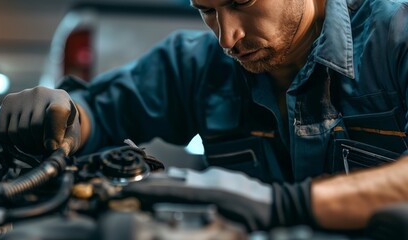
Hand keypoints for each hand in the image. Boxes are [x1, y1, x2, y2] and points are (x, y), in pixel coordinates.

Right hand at [0, 86, 80, 154]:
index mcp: (61, 99)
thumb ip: (65, 143)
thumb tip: (50, 147)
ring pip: (17, 131)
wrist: (53, 110)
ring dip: (25, 146)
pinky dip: (11, 143)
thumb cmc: (64, 126)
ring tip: (34, 146)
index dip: (53, 133)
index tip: (52, 147)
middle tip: (43, 149)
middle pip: (34, 126)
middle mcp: (40, 93)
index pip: (57, 111)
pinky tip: (22, 143)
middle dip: (38, 145)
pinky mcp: (8, 102)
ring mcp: (22, 96)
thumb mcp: (71, 135)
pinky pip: (3, 130)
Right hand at [120, 167, 314, 230]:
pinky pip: (194, 177)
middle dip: (148, 183)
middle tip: (130, 186)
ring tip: (145, 184)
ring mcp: (214, 175)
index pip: (169, 190)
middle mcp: (208, 179)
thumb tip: (178, 217)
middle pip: (171, 179)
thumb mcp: (228, 226)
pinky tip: (173, 184)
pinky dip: (180, 181)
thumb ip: (202, 220)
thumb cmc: (255, 221)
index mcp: (207, 192)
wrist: (278, 204)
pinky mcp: (220, 175)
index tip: (128, 189)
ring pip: (182, 176)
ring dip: (163, 180)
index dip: (146, 190)